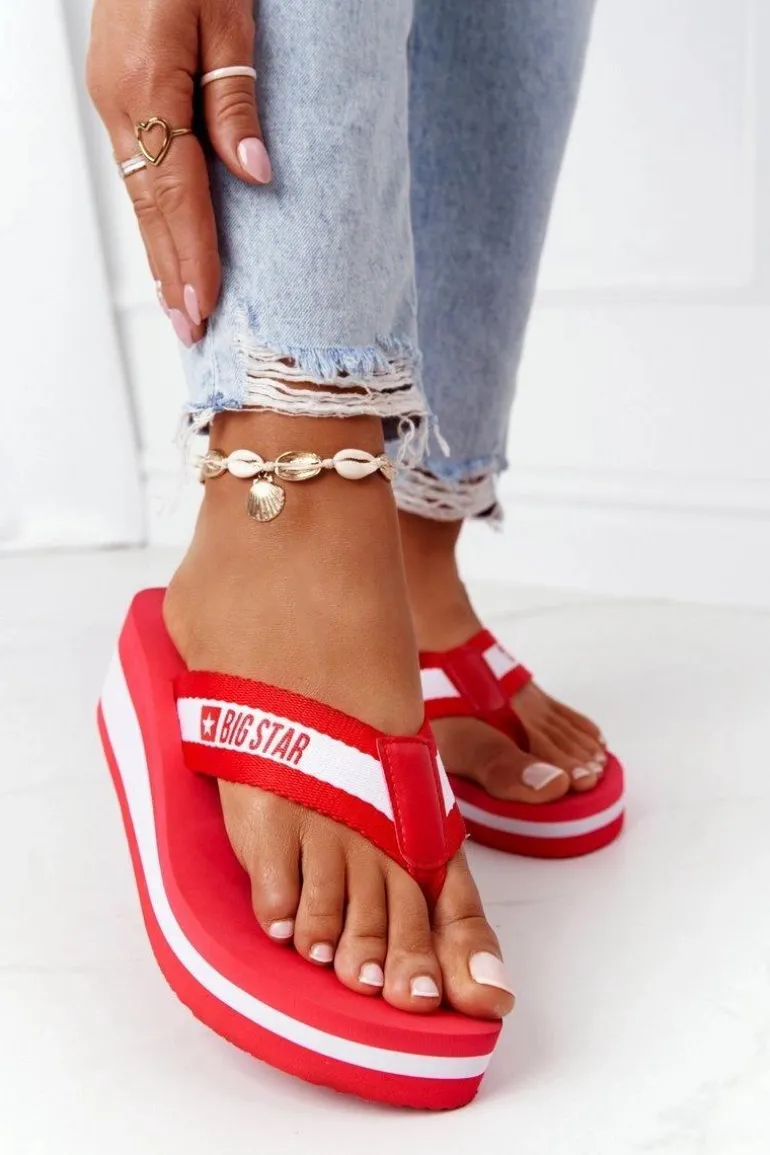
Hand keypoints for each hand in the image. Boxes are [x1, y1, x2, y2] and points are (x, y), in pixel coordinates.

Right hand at [87, 0, 270, 344]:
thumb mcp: (228, 18)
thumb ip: (235, 99)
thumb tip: (254, 174)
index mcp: (146, 86)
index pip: (176, 193)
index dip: (193, 253)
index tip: (205, 303)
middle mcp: (118, 102)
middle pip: (151, 207)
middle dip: (172, 272)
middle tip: (190, 328)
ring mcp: (111, 99)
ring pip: (139, 194)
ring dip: (159, 253)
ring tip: (178, 304)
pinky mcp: (116, 94)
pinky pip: (136, 171)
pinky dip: (153, 216)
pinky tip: (164, 243)